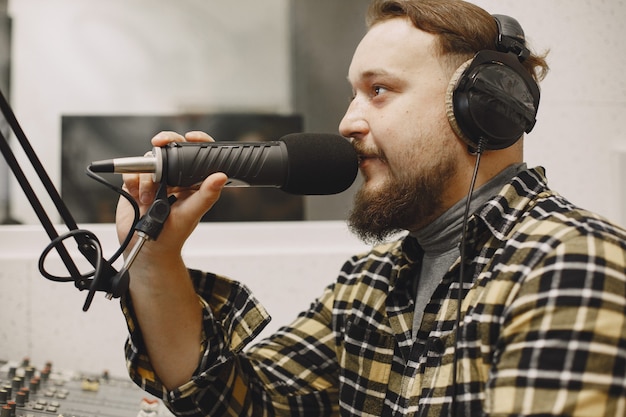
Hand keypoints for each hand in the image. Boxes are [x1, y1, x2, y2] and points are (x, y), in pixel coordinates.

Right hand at [116, 130, 227, 258]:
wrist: (147, 250)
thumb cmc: (173, 236)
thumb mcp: (191, 214)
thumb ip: (206, 195)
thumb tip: (220, 177)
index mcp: (193, 182)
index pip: (197, 155)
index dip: (196, 141)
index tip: (191, 137)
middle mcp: (176, 178)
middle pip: (171, 149)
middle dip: (164, 145)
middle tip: (160, 144)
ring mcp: (156, 181)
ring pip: (150, 161)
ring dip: (147, 177)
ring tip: (150, 198)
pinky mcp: (137, 185)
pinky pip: (132, 172)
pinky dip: (134, 181)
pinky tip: (139, 197)